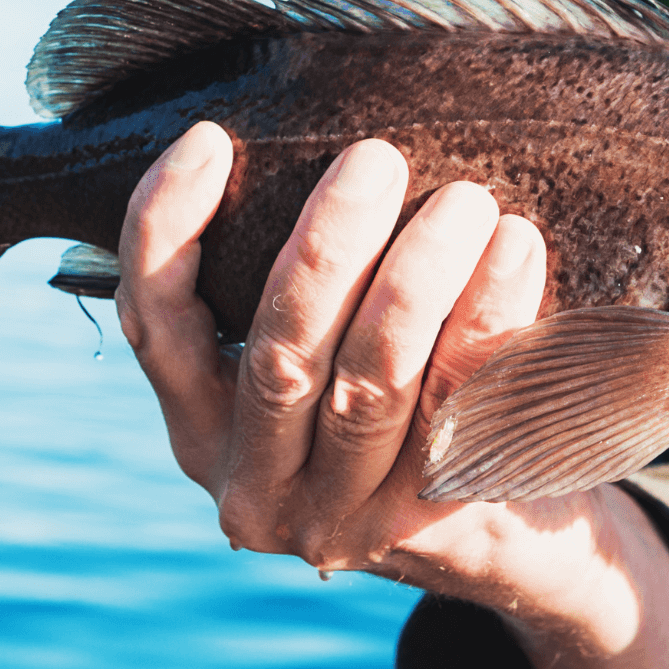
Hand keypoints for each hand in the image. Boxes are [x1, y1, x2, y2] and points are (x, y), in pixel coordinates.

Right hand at [116, 123, 668, 668]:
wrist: (496, 537)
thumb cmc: (389, 401)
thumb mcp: (312, 362)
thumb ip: (294, 285)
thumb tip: (304, 131)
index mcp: (201, 427)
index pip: (154, 325)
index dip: (165, 228)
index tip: (209, 140)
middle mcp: (255, 483)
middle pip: (278, 355)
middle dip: (325, 247)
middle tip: (375, 158)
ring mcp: (343, 513)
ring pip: (372, 383)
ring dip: (417, 279)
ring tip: (464, 199)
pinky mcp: (431, 518)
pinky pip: (462, 402)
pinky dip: (487, 317)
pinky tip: (515, 247)